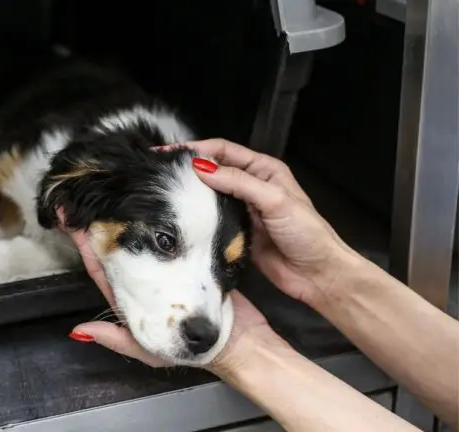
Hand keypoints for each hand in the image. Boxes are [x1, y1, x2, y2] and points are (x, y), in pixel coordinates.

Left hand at [60, 216, 287, 375]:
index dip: (86, 246)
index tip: (71, 223)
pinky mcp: (193, 254)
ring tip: (111, 191)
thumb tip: (80, 330)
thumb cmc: (196, 349)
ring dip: (127, 213)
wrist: (241, 341)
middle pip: (119, 243)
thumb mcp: (153, 352)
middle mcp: (149, 276)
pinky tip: (155, 195)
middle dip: (101, 221)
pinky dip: (167, 217)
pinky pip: (177, 231)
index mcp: (133, 296)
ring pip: (147, 234)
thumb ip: (118, 340)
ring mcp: (171, 264)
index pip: (102, 268)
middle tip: (84, 198)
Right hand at [167, 139, 360, 304]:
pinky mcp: (236, 232)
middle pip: (214, 171)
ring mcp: (243, 210)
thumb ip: (239, 182)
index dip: (196, 149)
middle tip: (160, 171)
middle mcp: (252, 186)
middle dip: (188, 168)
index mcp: (264, 170)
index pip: (224, 151)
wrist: (317, 274)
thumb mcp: (274, 200)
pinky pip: (212, 220)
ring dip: (190, 192)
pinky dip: (197, 217)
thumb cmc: (306, 233)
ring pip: (210, 195)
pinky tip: (180, 217)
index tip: (170, 152)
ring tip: (163, 191)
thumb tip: (202, 168)